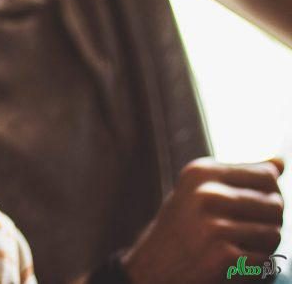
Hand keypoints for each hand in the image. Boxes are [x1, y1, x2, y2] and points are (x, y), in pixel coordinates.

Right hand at [122, 157, 284, 283]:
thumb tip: (281, 161)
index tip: (250, 210)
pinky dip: (256, 268)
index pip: (267, 176)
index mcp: (201, 172)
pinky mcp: (223, 256)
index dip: (269, 196)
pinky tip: (232, 266)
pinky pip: (267, 261)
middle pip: (275, 205)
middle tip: (240, 234)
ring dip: (262, 247)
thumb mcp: (201, 191)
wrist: (152, 268)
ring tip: (235, 249)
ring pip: (274, 233)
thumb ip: (242, 176)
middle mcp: (206, 194)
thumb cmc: (184, 228)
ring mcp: (214, 226)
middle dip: (267, 222)